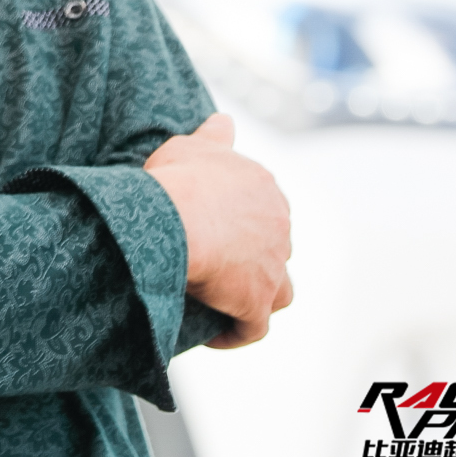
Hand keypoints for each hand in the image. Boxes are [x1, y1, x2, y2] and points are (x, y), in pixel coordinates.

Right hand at [145, 114, 293, 347]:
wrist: (174, 218)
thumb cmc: (178, 179)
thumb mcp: (191, 146)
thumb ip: (212, 138)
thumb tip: (225, 121)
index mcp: (264, 188)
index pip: (264, 207)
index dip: (242, 220)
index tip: (216, 228)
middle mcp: (279, 227)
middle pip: (275, 247)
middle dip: (254, 256)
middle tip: (216, 263)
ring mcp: (274, 267)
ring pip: (281, 290)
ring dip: (260, 296)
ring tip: (228, 301)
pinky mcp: (258, 303)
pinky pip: (253, 328)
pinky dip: (236, 333)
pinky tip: (214, 335)